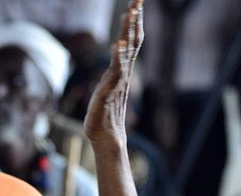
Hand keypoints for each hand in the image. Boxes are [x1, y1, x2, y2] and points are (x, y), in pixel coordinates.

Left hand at [83, 0, 143, 150]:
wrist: (105, 137)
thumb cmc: (103, 114)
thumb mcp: (105, 88)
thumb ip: (111, 74)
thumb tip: (113, 62)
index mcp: (122, 69)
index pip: (132, 40)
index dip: (135, 21)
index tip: (137, 2)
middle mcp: (123, 72)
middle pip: (133, 40)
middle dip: (135, 19)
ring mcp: (118, 81)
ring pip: (126, 52)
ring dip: (128, 32)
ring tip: (130, 13)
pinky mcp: (109, 91)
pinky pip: (116, 71)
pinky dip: (118, 57)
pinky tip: (119, 44)